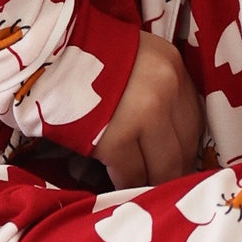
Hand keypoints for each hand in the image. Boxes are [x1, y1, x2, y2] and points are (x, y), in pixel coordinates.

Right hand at [92, 30, 202, 186]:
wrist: (47, 53)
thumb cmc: (89, 55)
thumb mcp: (138, 57)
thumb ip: (159, 86)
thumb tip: (169, 131)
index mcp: (172, 65)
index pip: (194, 118)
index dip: (186, 144)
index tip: (178, 159)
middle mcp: (165, 89)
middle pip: (183, 146)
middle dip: (175, 170)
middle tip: (164, 183)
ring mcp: (142, 115)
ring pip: (162, 167)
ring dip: (153, 183)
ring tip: (143, 188)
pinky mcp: (116, 140)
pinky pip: (131, 175)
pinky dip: (127, 184)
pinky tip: (119, 184)